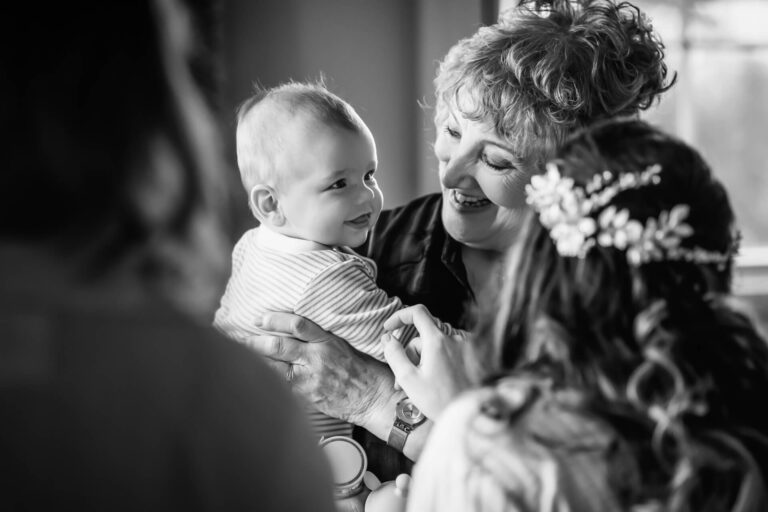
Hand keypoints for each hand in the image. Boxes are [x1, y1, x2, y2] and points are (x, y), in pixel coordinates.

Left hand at [244, 312, 400, 436]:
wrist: (374, 397)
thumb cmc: (361, 369)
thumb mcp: (344, 344)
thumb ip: (320, 338)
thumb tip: (292, 330)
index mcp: (327, 341)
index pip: (297, 325)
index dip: (275, 320)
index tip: (260, 318)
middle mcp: (317, 357)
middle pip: (279, 346)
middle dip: (255, 342)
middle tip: (239, 337)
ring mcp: (311, 378)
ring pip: (275, 367)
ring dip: (255, 361)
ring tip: (239, 356)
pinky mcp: (308, 395)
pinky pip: (282, 386)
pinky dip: (266, 381)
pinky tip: (253, 378)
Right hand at [382, 305, 472, 419]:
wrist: (469, 415)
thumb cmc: (438, 401)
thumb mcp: (408, 379)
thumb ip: (394, 354)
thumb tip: (387, 338)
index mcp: (437, 341)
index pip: (417, 312)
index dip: (399, 316)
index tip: (389, 328)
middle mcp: (453, 339)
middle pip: (422, 336)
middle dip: (410, 354)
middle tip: (402, 379)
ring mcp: (464, 347)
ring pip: (433, 346)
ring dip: (422, 361)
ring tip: (419, 386)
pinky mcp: (470, 356)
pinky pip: (447, 351)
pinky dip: (436, 362)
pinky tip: (434, 382)